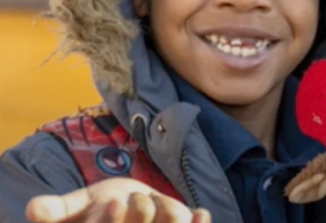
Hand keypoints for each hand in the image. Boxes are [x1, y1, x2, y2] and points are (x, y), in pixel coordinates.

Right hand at [26, 178, 210, 222]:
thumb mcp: (75, 208)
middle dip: (140, 215)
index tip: (114, 202)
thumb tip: (32, 210)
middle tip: (135, 198)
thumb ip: (56, 211)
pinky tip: (200, 213)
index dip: (111, 222)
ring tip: (159, 202)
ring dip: (169, 216)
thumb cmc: (96, 209)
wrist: (126, 206)